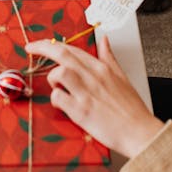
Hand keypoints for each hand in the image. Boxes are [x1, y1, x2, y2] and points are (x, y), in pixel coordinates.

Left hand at [25, 35, 163, 157]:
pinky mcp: (81, 112)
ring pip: (59, 72)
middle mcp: (93, 77)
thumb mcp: (122, 76)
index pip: (73, 48)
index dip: (52, 44)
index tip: (39, 45)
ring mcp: (86, 94)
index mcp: (102, 68)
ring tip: (58, 87)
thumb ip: (109, 57)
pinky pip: (59, 97)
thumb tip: (104, 40)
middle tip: (30, 49)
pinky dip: (55, 100)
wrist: (140, 132)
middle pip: (62, 54)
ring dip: (53, 78)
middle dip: (42, 48)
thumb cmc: (131, 108)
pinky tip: (62, 105)